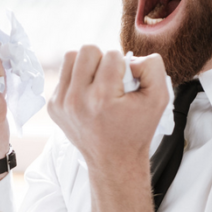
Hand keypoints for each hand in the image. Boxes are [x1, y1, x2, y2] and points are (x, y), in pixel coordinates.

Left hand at [48, 46, 168, 171]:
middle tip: (110, 80)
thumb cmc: (136, 130)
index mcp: (102, 97)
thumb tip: (131, 58)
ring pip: (71, 57)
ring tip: (98, 83)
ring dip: (86, 65)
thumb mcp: (159, 98)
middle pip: (87, 50)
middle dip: (102, 60)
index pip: (112, 55)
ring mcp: (61, 103)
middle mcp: (77, 100)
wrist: (114, 160)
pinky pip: (63, 76)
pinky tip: (88, 96)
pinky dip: (77, 80)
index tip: (126, 84)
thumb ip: (152, 67)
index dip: (124, 65)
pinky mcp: (53, 106)